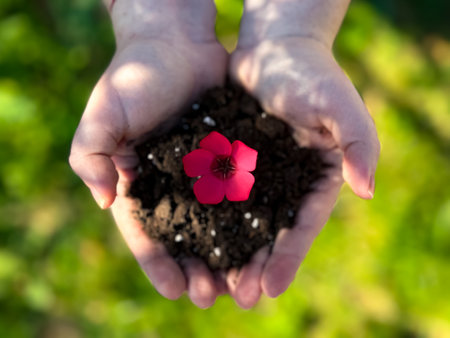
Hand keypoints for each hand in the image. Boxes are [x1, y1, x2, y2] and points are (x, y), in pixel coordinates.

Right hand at [69, 0, 227, 307]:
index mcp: (135, 183)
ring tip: (240, 282)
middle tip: (212, 295)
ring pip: (213, 224)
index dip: (157, 263)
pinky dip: (247, 220)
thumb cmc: (135, 76)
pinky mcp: (225, 159)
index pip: (144, 233)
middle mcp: (168, 185)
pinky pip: (237, 195)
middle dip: (195, 268)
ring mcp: (198, 174)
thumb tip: (103, 201)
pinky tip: (261, 241)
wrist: (177, 43)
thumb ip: (91, 157)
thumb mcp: (103, 115)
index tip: (175, 290)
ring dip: (225, 255)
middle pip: (182, 238)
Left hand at [227, 37, 379, 307]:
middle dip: (255, 267)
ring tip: (211, 284)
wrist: (273, 49)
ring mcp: (255, 175)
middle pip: (269, 233)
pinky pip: (215, 194)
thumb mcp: (341, 105)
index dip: (288, 258)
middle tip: (238, 298)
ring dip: (226, 253)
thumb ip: (359, 143)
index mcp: (316, 179)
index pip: (303, 226)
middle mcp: (285, 184)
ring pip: (239, 222)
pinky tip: (189, 242)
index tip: (270, 288)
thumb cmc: (312, 74)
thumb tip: (367, 189)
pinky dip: (204, 219)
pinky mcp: (229, 163)